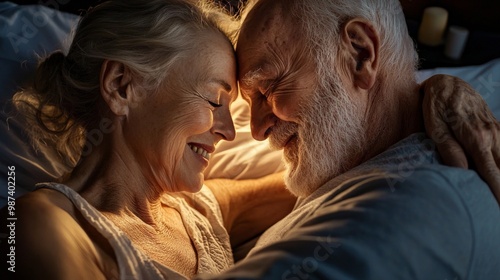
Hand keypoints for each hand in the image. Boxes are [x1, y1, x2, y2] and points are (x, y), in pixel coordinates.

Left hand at [421, 74, 499, 203]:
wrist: (448, 84)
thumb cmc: (437, 108)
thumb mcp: (436, 129)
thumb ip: (449, 150)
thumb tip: (461, 172)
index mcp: (477, 140)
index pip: (492, 174)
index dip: (498, 193)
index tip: (498, 209)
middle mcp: (493, 136)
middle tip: (496, 211)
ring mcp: (498, 131)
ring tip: (498, 197)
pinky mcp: (497, 128)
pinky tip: (498, 173)